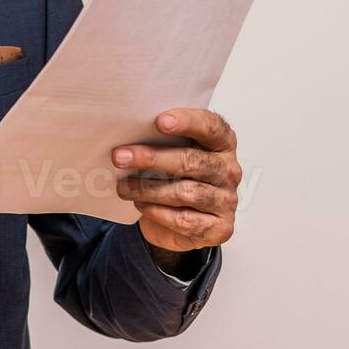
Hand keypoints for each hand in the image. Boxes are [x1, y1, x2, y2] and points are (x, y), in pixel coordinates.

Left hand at [113, 109, 241, 267]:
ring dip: (148, 189)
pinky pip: (184, 220)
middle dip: (152, 158)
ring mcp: (226, 200)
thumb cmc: (176, 177)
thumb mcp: (172, 152)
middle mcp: (228, 170)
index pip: (211, 126)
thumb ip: (162, 140)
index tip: (160, 121)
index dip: (187, 122)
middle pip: (191, 161)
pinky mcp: (219, 228)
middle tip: (120, 157)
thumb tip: (129, 133)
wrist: (182, 220)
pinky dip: (158, 212)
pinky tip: (141, 205)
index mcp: (222, 142)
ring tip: (123, 186)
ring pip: (185, 192)